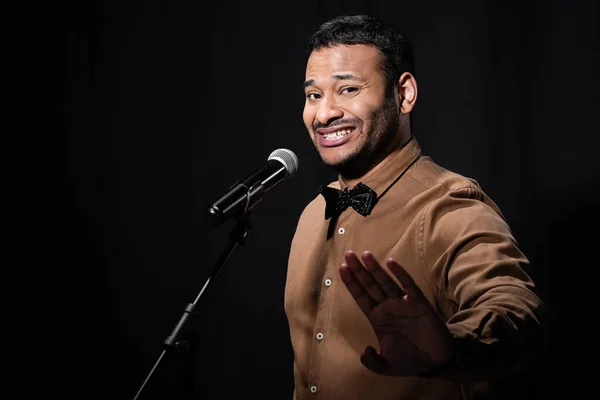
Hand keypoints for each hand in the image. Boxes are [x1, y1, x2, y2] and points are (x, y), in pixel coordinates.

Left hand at [339, 250, 454, 375]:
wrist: (435, 361)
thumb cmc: (410, 360)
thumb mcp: (387, 366)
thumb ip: (373, 362)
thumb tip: (365, 351)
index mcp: (378, 318)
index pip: (361, 297)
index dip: (352, 283)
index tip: (342, 268)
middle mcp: (388, 307)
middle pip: (370, 285)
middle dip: (359, 270)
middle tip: (348, 254)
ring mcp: (402, 303)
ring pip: (385, 282)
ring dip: (375, 269)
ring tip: (365, 255)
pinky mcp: (418, 302)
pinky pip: (408, 285)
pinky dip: (400, 274)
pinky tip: (391, 262)